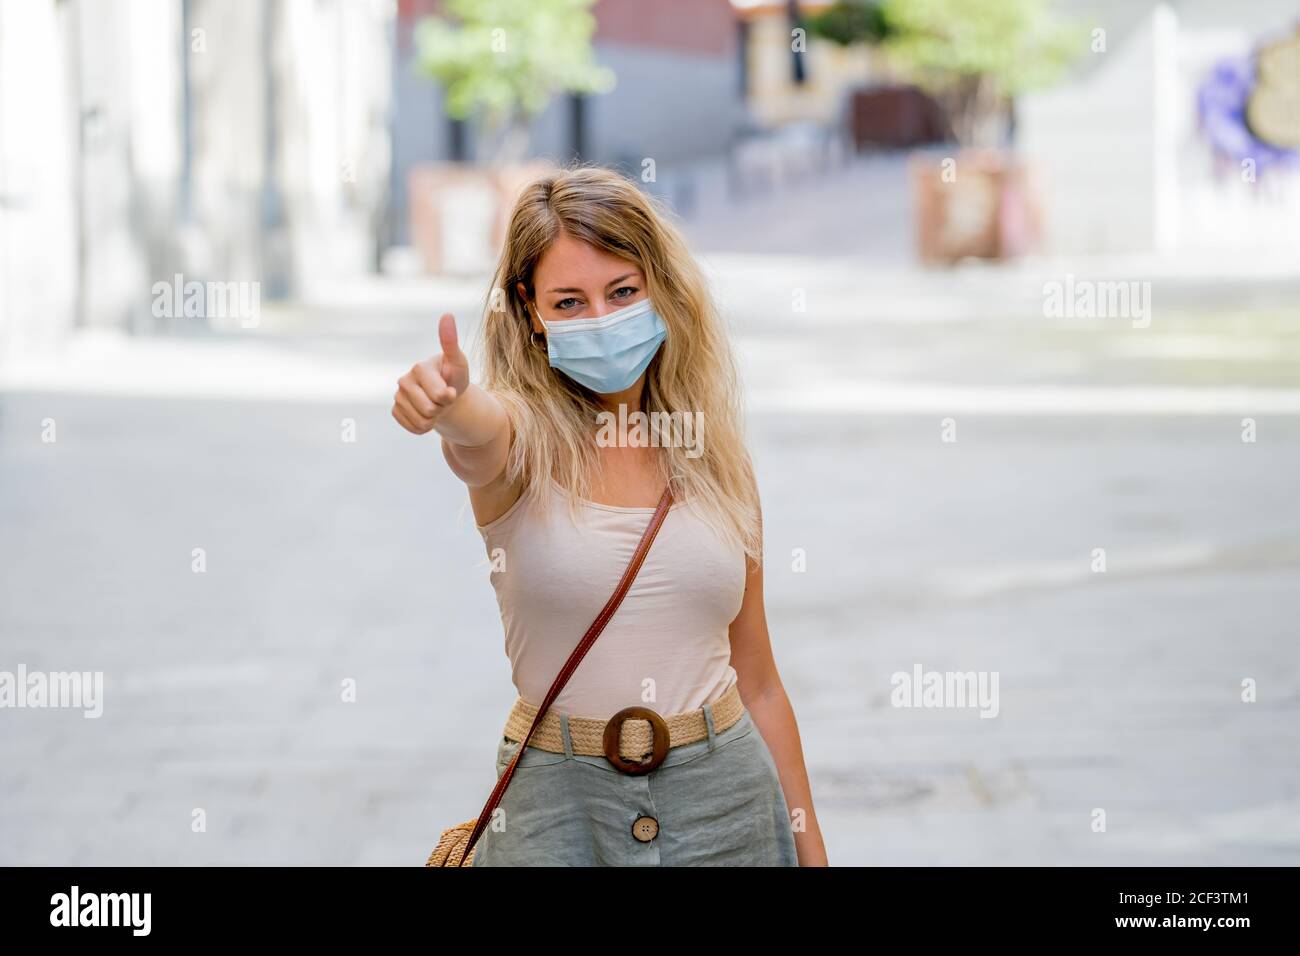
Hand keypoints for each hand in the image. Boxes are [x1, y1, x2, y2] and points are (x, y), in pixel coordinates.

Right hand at [392, 313, 470, 435]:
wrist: (445, 394)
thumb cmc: (453, 377)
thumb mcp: (458, 362)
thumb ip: (451, 342)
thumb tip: (447, 315)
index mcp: (419, 368)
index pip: (440, 395)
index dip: (450, 397)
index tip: (450, 389)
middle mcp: (404, 381)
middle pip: (429, 410)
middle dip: (442, 408)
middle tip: (442, 397)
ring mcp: (398, 396)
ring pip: (421, 422)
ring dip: (434, 418)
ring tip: (435, 404)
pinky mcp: (395, 411)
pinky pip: (413, 428)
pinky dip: (424, 426)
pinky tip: (426, 414)